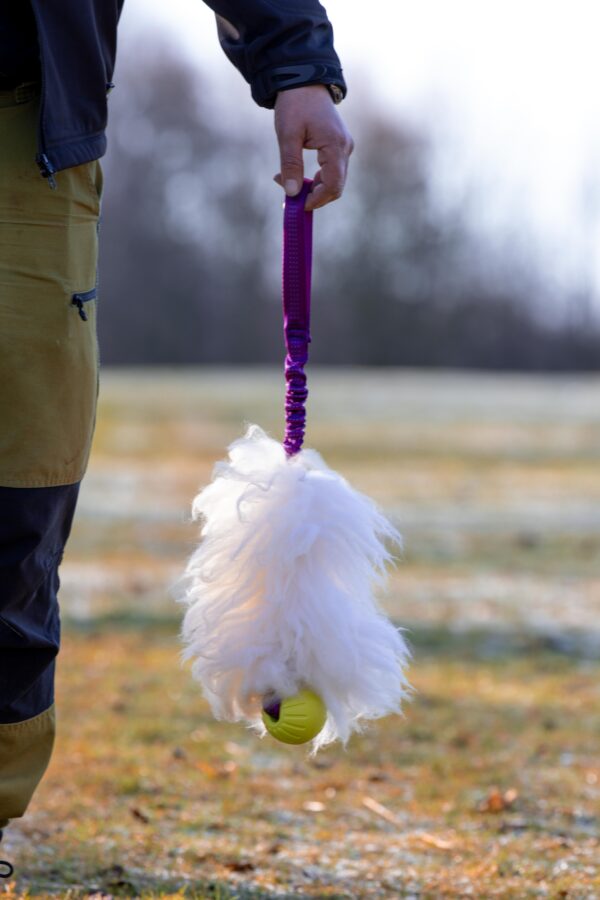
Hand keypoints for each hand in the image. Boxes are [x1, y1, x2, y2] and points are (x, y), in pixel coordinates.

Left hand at [273, 84, 353, 210]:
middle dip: (313, 196)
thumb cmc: (295, 104)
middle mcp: (345, 148)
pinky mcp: (338, 146)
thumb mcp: (287, 135)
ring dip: (312, 188)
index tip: (298, 205)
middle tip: (288, 197)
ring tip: (286, 181)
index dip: (317, 200)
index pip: (333, 185)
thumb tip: (292, 194)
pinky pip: (331, 171)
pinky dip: (315, 179)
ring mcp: (344, 147)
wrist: (303, 80)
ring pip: (333, 180)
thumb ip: (291, 165)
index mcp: (335, 145)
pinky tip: (296, 175)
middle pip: (336, 186)